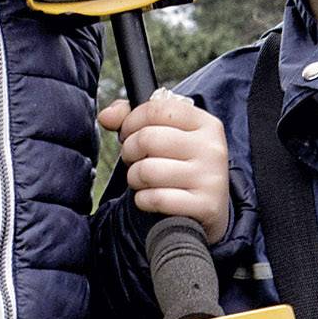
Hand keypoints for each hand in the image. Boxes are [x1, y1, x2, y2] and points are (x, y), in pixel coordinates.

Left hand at [98, 89, 229, 243]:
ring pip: (147, 171)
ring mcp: (210, 178)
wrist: (209, 209)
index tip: (129, 133)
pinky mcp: (204, 206)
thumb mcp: (167, 134)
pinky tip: (151, 198)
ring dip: (133, 178)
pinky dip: (143, 200)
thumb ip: (133, 118)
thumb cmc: (181, 165)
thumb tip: (106, 116)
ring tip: (142, 180)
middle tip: (134, 159)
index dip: (132, 121)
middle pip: (147, 139)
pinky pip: (155, 199)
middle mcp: (211, 148)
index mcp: (205, 123)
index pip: (157, 109)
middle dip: (129, 151)